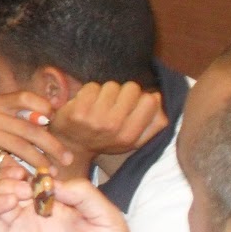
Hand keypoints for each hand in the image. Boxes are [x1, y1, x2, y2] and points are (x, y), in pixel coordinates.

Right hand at [0, 92, 69, 175]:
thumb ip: (19, 114)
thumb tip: (51, 117)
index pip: (25, 97)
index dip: (43, 106)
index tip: (54, 121)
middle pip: (30, 129)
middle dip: (53, 146)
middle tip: (68, 159)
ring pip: (21, 147)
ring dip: (41, 162)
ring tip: (53, 172)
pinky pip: (6, 161)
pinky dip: (22, 170)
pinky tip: (31, 177)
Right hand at [0, 172, 150, 231]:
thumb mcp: (107, 216)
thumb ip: (83, 194)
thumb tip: (51, 182)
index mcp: (46, 210)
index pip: (17, 184)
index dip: (15, 173)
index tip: (26, 171)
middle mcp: (27, 227)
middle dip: (2, 186)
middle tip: (22, 188)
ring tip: (8, 201)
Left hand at [50, 82, 165, 164]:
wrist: (72, 146)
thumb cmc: (106, 139)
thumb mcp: (134, 139)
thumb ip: (154, 122)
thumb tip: (158, 97)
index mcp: (131, 135)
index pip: (150, 100)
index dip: (142, 97)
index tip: (132, 105)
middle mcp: (114, 127)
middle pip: (132, 88)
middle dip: (124, 92)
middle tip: (114, 104)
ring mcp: (95, 119)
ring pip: (112, 85)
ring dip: (106, 91)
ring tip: (100, 104)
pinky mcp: (77, 111)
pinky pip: (92, 86)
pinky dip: (90, 91)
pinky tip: (86, 103)